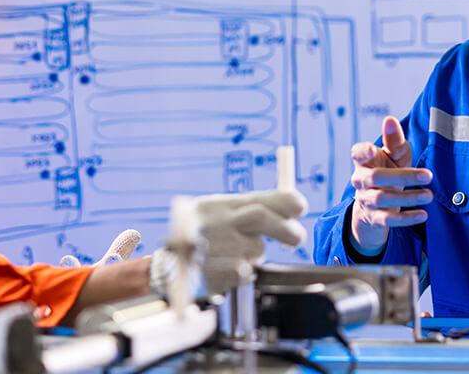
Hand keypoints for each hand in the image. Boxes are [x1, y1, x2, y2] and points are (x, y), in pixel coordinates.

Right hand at [154, 189, 307, 294]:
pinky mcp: (215, 271)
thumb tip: (294, 203)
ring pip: (255, 251)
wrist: (168, 263)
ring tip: (231, 254)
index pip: (267, 196)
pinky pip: (243, 273)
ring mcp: (218, 246)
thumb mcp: (220, 210)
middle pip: (262, 217)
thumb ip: (252, 206)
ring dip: (252, 255)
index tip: (300, 209)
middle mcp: (222, 221)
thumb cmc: (200, 233)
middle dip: (286, 230)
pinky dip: (240, 272)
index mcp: (227, 204)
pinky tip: (226, 268)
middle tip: (294, 238)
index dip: (291, 202)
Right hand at [349, 116, 431, 254]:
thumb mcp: (393, 154)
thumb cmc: (388, 169)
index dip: (363, 152)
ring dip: (408, 197)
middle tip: (429, 175)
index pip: (357, 153)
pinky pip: (387, 219)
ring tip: (429, 195)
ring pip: (382, 199)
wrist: (377, 202)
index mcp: (363, 160)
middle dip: (403, 176)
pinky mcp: (373, 217)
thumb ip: (393, 140)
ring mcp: (365, 199)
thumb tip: (390, 120)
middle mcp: (360, 180)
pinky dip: (406, 218)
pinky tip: (423, 215)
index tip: (373, 148)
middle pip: (376, 177)